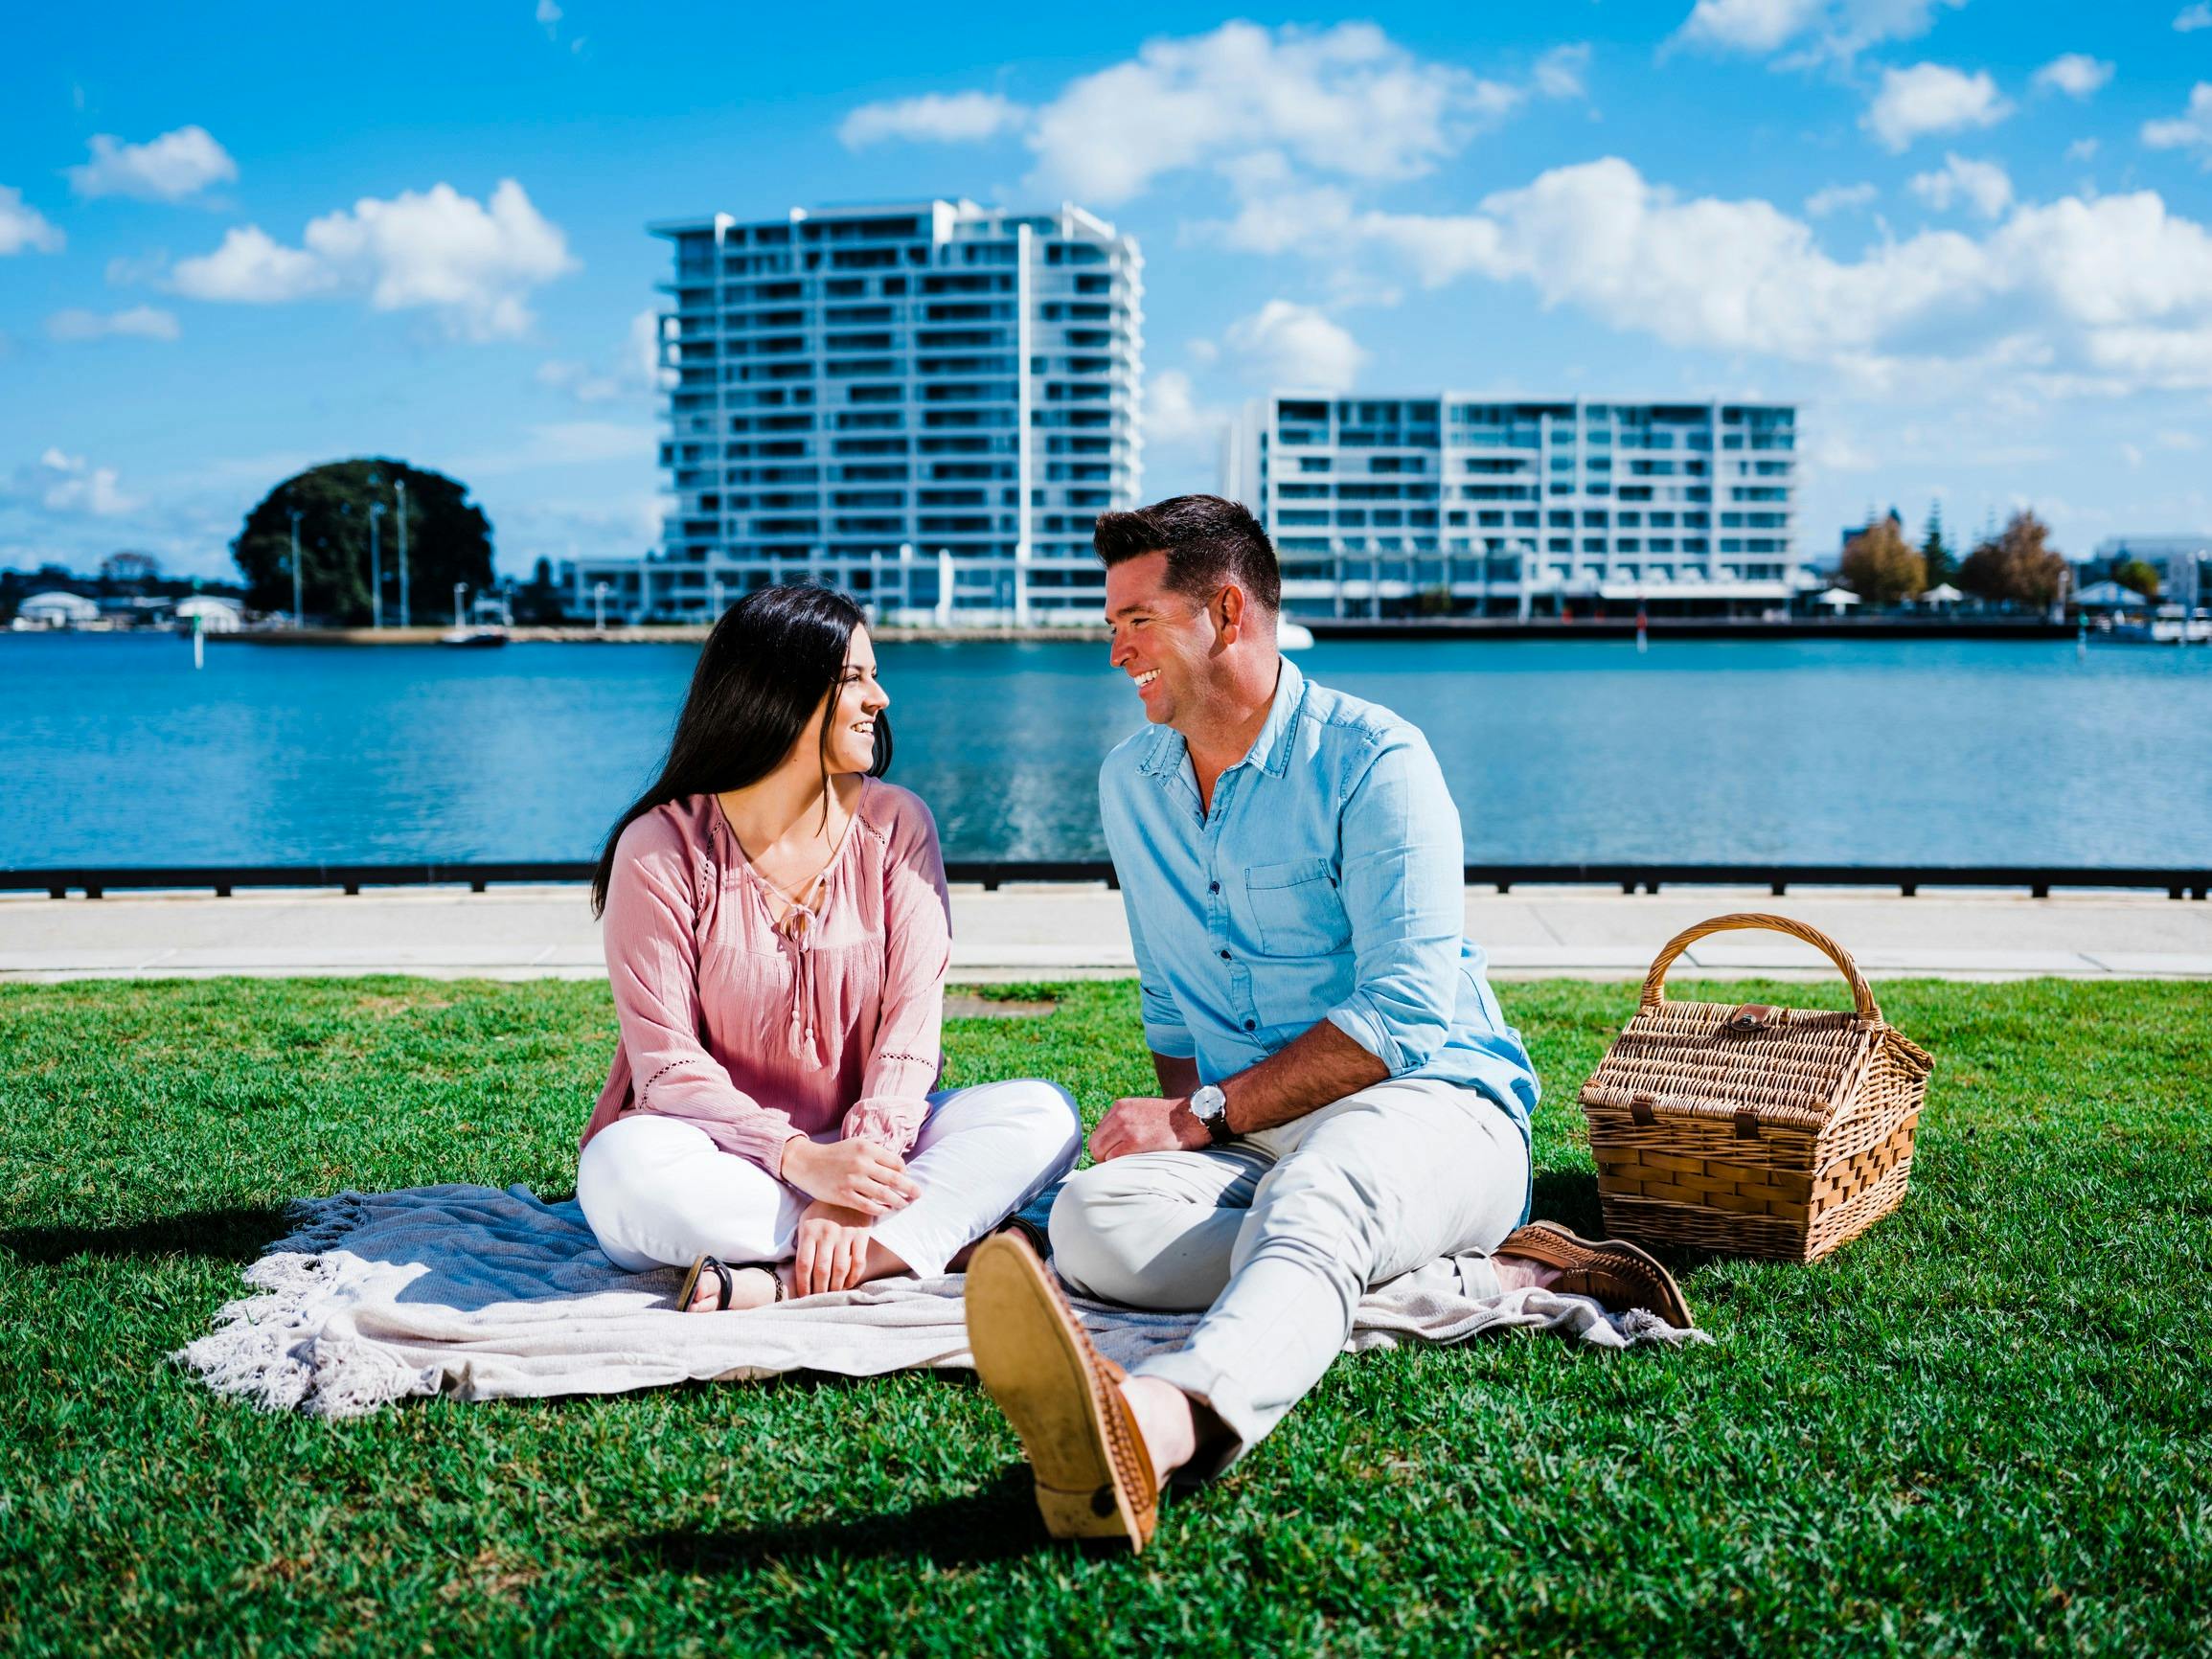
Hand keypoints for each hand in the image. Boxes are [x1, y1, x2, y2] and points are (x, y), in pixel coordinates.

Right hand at [781, 1137, 920, 1214]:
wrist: (807, 1163)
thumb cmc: (835, 1155)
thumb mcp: (856, 1146)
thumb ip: (876, 1155)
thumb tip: (899, 1168)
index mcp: (867, 1148)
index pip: (896, 1162)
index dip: (904, 1172)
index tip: (905, 1178)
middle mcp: (862, 1163)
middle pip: (895, 1179)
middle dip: (910, 1189)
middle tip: (918, 1194)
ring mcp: (853, 1180)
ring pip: (884, 1195)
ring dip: (898, 1201)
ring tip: (904, 1204)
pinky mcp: (844, 1195)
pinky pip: (869, 1206)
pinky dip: (880, 1209)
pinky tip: (885, 1210)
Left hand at [792, 1201, 873, 1296]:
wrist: (847, 1187)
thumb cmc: (823, 1208)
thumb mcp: (807, 1219)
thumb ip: (802, 1242)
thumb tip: (798, 1270)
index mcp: (809, 1231)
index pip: (803, 1265)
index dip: (803, 1285)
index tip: (804, 1296)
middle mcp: (826, 1234)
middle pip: (821, 1271)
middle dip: (819, 1290)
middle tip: (819, 1299)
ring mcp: (845, 1234)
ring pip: (840, 1269)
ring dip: (836, 1287)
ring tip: (833, 1294)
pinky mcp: (861, 1234)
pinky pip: (858, 1262)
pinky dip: (854, 1277)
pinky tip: (849, 1283)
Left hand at [1088, 1096, 1210, 1161]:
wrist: (1191, 1117)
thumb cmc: (1169, 1120)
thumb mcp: (1141, 1110)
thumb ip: (1123, 1121)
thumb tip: (1110, 1143)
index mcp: (1119, 1107)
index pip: (1098, 1133)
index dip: (1105, 1146)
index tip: (1116, 1153)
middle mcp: (1119, 1115)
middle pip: (1095, 1144)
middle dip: (1103, 1156)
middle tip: (1119, 1163)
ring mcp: (1126, 1128)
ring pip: (1101, 1153)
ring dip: (1111, 1161)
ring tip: (1129, 1163)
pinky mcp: (1135, 1141)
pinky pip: (1113, 1159)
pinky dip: (1119, 1165)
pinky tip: (1133, 1163)